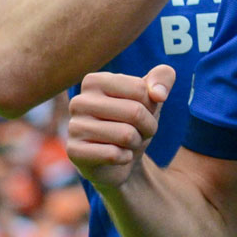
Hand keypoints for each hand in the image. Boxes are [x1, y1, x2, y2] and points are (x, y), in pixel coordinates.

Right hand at [67, 65, 174, 188]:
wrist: (121, 159)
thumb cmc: (135, 121)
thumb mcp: (154, 95)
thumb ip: (163, 77)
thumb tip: (159, 94)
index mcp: (95, 81)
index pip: (140, 89)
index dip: (152, 105)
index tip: (143, 110)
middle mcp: (79, 101)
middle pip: (135, 112)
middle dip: (148, 126)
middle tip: (139, 130)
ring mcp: (73, 127)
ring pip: (126, 135)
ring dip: (136, 142)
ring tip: (127, 142)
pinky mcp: (74, 151)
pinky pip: (113, 155)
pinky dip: (125, 157)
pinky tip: (117, 155)